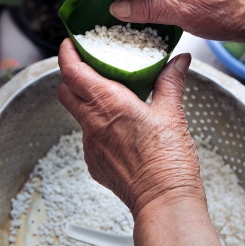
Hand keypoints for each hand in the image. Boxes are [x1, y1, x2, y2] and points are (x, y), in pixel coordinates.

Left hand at [58, 39, 229, 245]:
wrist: (164, 201)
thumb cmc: (168, 162)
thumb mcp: (172, 114)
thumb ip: (171, 82)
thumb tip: (178, 62)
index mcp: (109, 104)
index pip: (72, 72)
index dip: (67, 54)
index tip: (71, 43)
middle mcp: (93, 123)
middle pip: (65, 91)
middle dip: (71, 75)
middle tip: (87, 66)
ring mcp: (91, 145)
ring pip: (77, 114)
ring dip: (86, 101)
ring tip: (109, 97)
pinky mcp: (94, 162)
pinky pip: (89, 137)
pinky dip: (98, 126)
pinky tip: (120, 128)